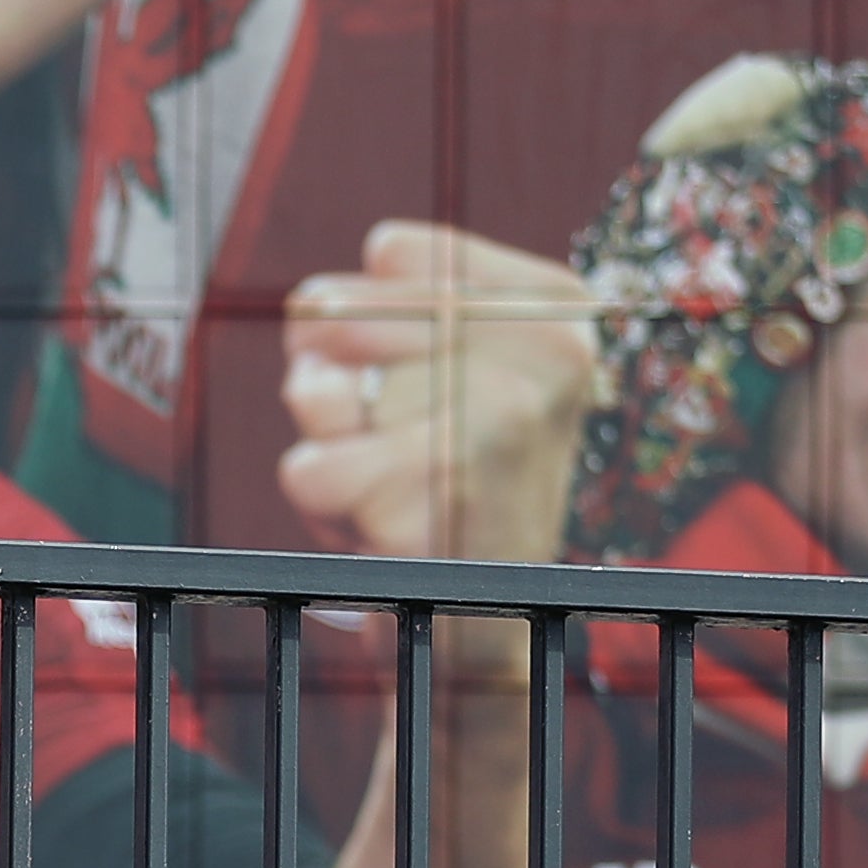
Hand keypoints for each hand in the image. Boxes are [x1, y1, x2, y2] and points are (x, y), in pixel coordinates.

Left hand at [275, 223, 599, 563]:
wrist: (498, 615)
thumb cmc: (456, 473)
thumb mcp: (447, 361)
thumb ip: (371, 308)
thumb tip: (314, 331)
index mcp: (558, 305)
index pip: (389, 252)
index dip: (358, 320)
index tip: (411, 375)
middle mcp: (547, 357)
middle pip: (339, 317)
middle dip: (333, 382)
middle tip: (390, 439)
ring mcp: (497, 431)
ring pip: (318, 393)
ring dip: (328, 444)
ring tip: (393, 481)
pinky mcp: (440, 509)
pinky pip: (309, 471)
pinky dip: (322, 505)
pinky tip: (384, 525)